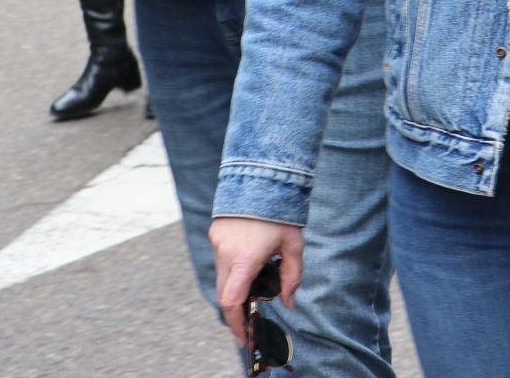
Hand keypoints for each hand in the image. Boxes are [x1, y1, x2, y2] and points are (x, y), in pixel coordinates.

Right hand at [210, 217, 302, 348]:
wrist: (261, 176)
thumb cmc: (281, 212)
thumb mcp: (293, 245)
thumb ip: (292, 276)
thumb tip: (288, 301)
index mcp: (245, 258)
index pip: (232, 299)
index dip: (235, 321)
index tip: (243, 334)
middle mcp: (226, 252)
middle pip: (224, 293)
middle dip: (235, 310)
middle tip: (248, 322)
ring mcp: (218, 242)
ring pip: (221, 276)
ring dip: (234, 287)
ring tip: (252, 289)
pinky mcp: (216, 232)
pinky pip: (221, 259)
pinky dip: (231, 270)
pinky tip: (248, 264)